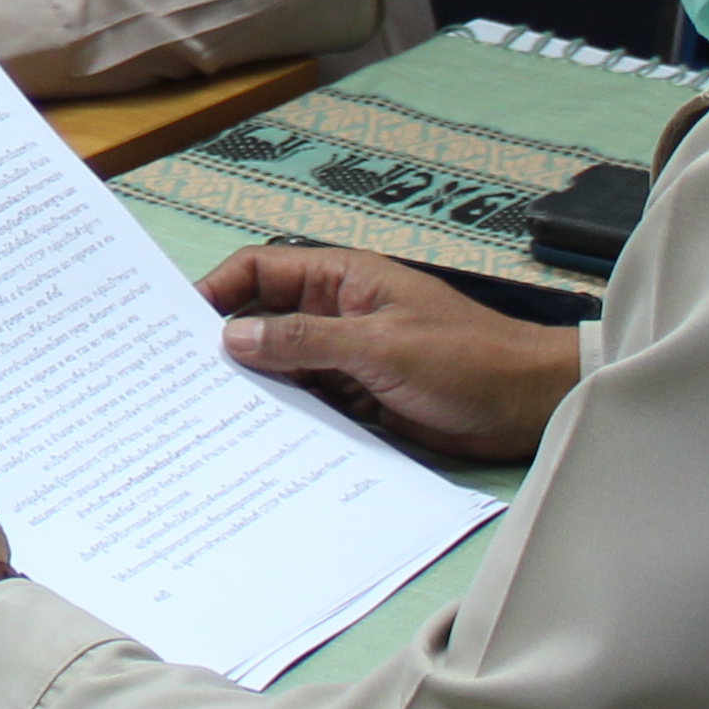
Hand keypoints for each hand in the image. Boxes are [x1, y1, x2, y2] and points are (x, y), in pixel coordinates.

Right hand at [198, 247, 583, 465]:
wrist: (530, 408)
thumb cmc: (467, 359)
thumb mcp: (381, 346)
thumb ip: (305, 341)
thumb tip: (231, 337)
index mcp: (341, 279)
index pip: (261, 270)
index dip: (218, 290)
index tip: (177, 324)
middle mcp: (335, 314)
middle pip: (263, 320)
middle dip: (225, 344)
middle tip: (178, 379)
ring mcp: (345, 357)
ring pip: (281, 366)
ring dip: (253, 386)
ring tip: (204, 415)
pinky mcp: (358, 398)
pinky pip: (307, 402)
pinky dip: (282, 416)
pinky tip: (252, 438)